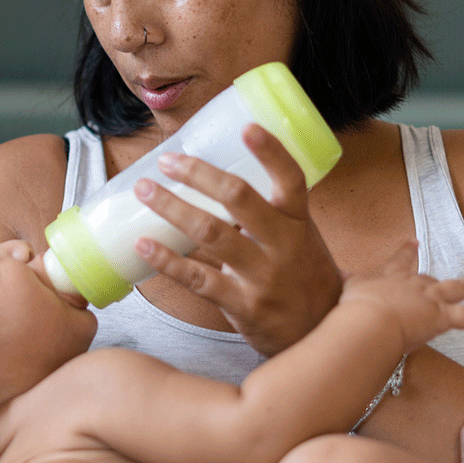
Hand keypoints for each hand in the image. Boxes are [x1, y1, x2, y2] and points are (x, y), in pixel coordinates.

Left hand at [133, 123, 343, 355]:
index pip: (291, 179)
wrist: (320, 334)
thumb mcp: (301, 237)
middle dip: (199, 175)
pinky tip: (143, 246)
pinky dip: (167, 261)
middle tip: (167, 160)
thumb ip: (267, 211)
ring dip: (173, 208)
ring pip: (212, 234)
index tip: (248, 128)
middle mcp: (284, 245)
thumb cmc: (302, 275)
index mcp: (299, 221)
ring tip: (144, 190)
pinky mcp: (244, 306)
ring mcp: (263, 277)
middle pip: (240, 199)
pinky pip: (198, 280)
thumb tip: (215, 174)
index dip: (272, 153)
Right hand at [341, 241, 463, 352]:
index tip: (412, 243)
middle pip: (435, 277)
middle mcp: (415, 282)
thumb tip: (341, 274)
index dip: (406, 252)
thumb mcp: (349, 290)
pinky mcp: (443, 316)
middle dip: (444, 277)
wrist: (369, 320)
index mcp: (391, 275)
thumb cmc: (356, 308)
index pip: (401, 260)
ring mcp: (432, 298)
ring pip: (461, 289)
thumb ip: (350, 282)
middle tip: (461, 273)